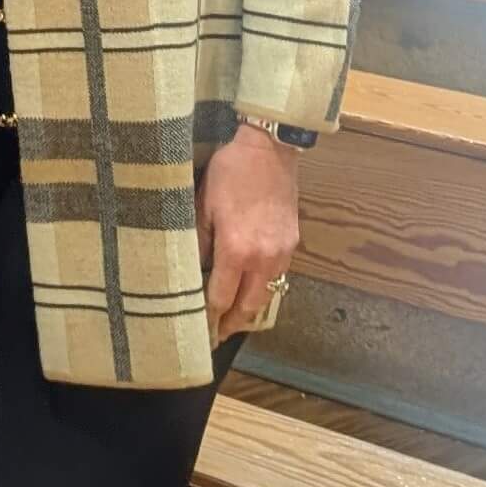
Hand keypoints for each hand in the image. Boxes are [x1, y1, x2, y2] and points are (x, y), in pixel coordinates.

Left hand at [197, 127, 300, 341]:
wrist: (269, 149)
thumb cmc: (230, 173)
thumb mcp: (202, 206)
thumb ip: (199, 244)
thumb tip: (193, 272)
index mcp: (237, 250)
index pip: (222, 297)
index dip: (210, 317)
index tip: (201, 332)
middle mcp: (264, 257)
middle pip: (249, 305)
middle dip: (232, 324)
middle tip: (217, 336)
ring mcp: (282, 252)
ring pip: (266, 294)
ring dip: (249, 309)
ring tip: (232, 320)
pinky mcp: (292, 243)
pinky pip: (276, 276)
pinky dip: (262, 289)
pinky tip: (250, 290)